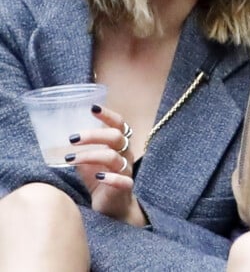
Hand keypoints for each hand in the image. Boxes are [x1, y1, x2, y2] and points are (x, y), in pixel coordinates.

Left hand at [66, 105, 145, 225]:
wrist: (113, 206)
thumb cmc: (100, 178)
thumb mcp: (89, 160)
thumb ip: (82, 148)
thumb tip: (58, 137)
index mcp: (119, 143)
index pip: (119, 123)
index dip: (108, 114)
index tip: (92, 108)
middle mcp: (126, 153)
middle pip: (116, 137)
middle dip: (94, 135)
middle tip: (72, 138)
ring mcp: (127, 169)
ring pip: (114, 157)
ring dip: (91, 156)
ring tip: (70, 159)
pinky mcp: (125, 187)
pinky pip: (122, 180)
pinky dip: (110, 178)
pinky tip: (98, 178)